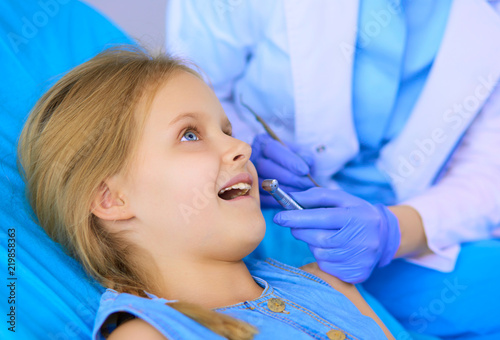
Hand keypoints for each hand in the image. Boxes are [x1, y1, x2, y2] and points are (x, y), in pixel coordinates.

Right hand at [250, 133, 314, 207]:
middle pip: (265, 166)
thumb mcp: (301, 153)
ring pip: (263, 183)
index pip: (272, 148)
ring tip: (303, 192)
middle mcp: (252, 157)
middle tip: (306, 184)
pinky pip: (262, 198)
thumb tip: (307, 161)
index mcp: (263, 143)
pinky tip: (292, 199)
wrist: (291, 174)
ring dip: (285, 189)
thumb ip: (304, 155)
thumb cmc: (296, 161)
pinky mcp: (252, 192)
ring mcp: (249, 175)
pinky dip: (279, 199)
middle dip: (289, 177)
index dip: (288, 160)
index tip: (305, 170)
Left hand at [273, 187, 400, 282]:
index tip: (279, 217)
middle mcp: (361, 240)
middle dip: (300, 230)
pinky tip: (331, 249)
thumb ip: (316, 196)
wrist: (384, 237)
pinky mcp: (356, 274)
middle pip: (318, 238)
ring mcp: (360, 259)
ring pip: (320, 253)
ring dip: (312, 244)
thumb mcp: (342, 199)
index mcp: (357, 217)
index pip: (322, 217)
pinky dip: (322, 258)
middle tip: (294, 225)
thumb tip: (290, 198)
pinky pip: (327, 267)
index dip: (297, 217)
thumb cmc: (356, 214)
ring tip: (322, 235)